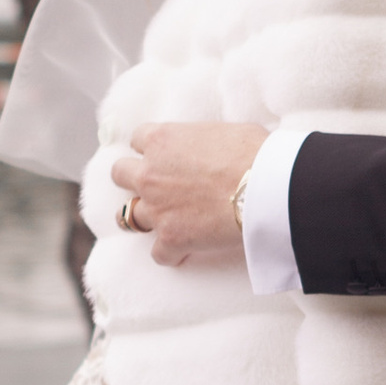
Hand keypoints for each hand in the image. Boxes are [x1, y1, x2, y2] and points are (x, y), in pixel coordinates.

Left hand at [114, 122, 264, 265]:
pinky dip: (169, 253)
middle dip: (133, 179)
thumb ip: (205, 139)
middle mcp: (150, 173)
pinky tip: (184, 250)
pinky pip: (157, 253)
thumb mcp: (227, 130)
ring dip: (141, 217)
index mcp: (163, 140)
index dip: (151, 149)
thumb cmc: (255, 154)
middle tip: (154, 185)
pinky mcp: (171, 239)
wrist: (266, 188)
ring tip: (158, 220)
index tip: (163, 156)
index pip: (138, 139)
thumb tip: (217, 147)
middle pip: (120, 174)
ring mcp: (157, 208)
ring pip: (127, 216)